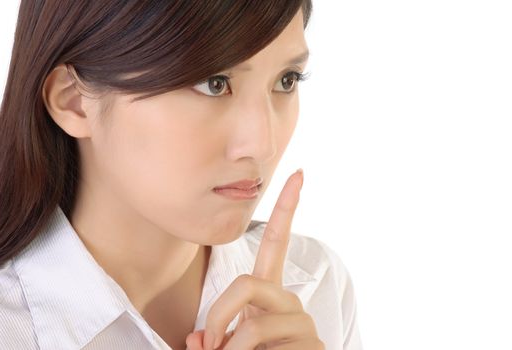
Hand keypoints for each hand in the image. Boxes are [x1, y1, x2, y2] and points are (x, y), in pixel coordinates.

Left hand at [185, 169, 323, 349]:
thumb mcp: (224, 345)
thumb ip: (212, 336)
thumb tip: (199, 341)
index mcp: (269, 294)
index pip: (277, 243)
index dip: (287, 208)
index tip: (300, 174)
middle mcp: (289, 302)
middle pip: (247, 283)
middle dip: (219, 314)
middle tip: (210, 344)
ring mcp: (303, 324)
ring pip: (252, 326)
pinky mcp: (312, 347)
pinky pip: (263, 348)